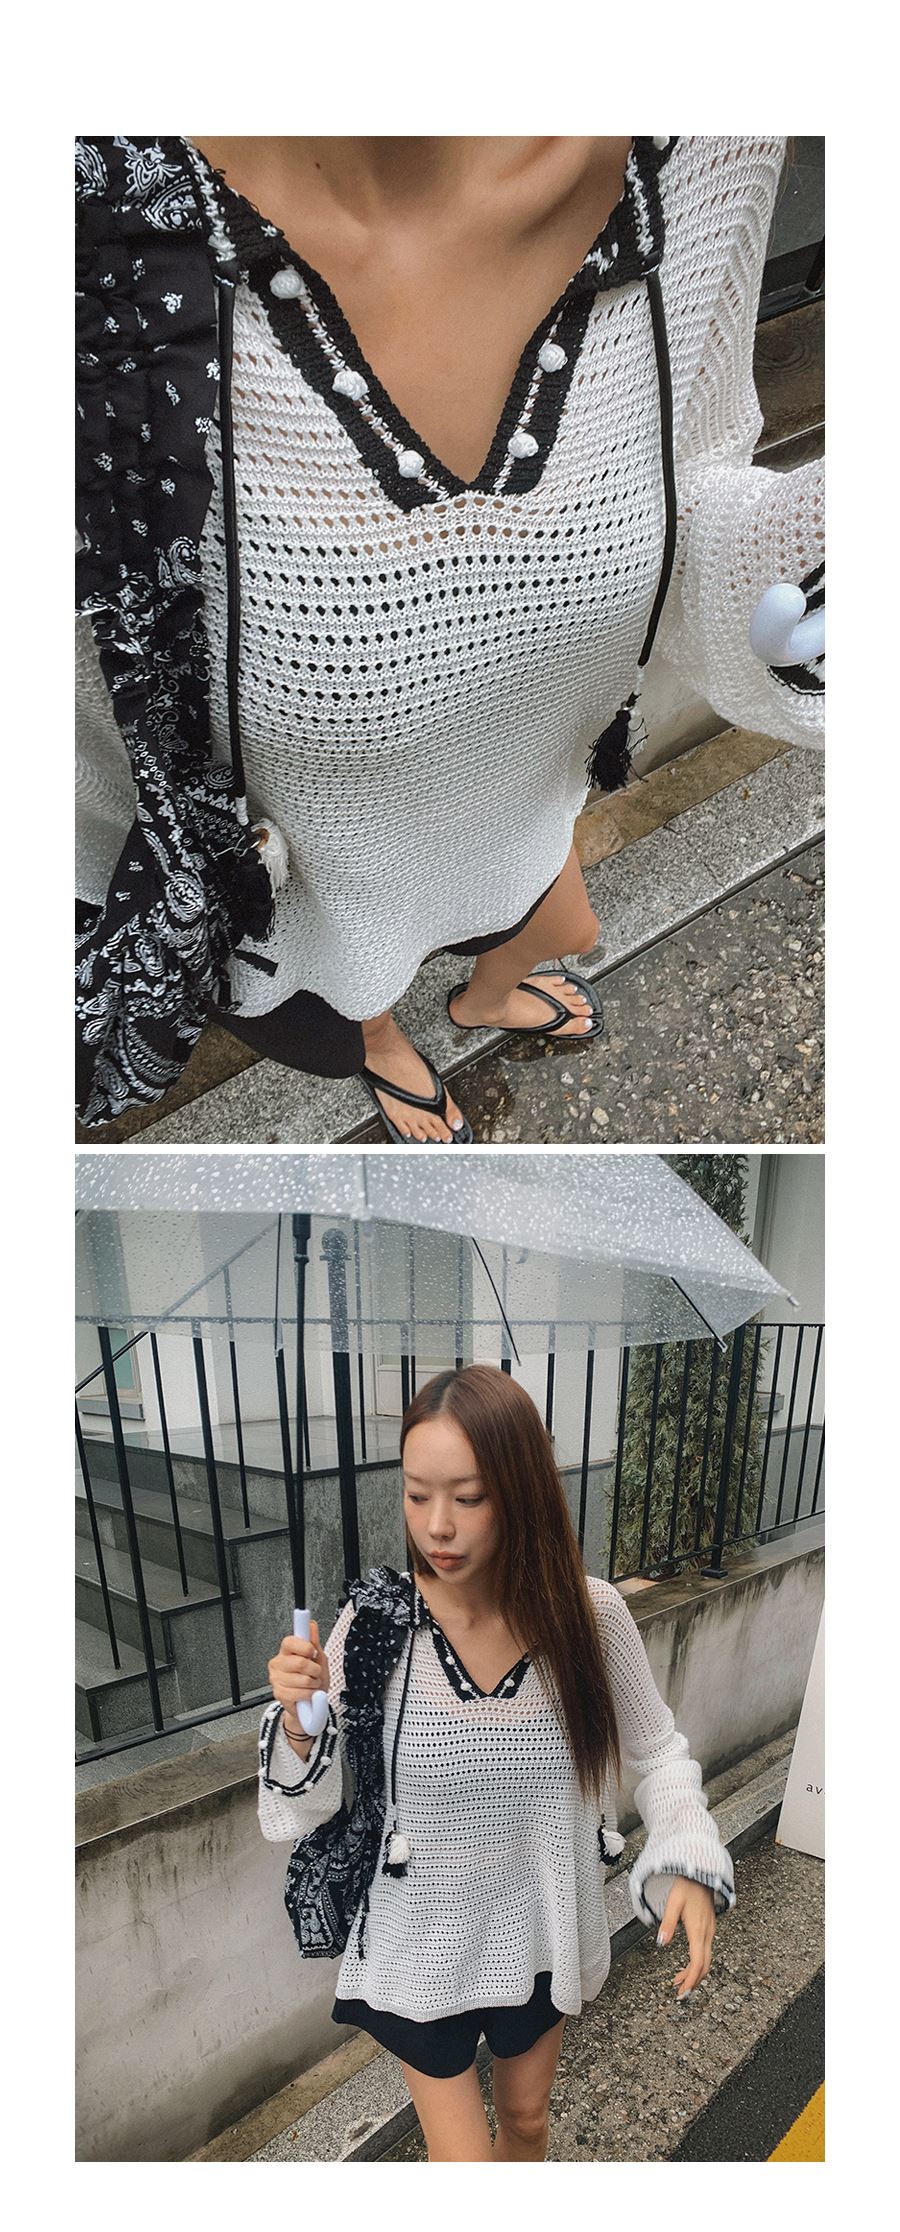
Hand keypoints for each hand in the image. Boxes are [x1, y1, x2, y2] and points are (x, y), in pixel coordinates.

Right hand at [267, 1621, 329, 1724]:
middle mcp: (278, 1664)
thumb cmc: (312, 1679)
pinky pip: (301, 1693)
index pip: (289, 1642)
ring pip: (303, 1679)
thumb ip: (314, 1642)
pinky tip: (308, 1694)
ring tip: (312, 1684)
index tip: (313, 1652)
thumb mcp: (318, 1658)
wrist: (311, 1703)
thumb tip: (311, 1625)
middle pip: (300, 1662)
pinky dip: (310, 1694)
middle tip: (315, 1672)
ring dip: (314, 1683)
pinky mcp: (279, 1694)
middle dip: (315, 1669)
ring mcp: (276, 1679)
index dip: (304, 1647)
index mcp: (286, 1652)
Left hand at [656, 1877, 716, 2000]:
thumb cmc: (687, 1887)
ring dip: (694, 1973)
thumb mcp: (673, 1903)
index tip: (683, 1991)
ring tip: (679, 1982)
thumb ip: (667, 1923)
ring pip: (706, 1960)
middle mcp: (707, 1934)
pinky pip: (706, 1952)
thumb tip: (661, 1943)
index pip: (698, 1962)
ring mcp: (710, 1932)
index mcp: (698, 1930)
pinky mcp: (709, 1929)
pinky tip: (688, 1965)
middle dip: (693, 1982)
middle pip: (704, 1965)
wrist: (701, 1875)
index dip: (691, 1979)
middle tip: (680, 1993)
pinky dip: (698, 1963)